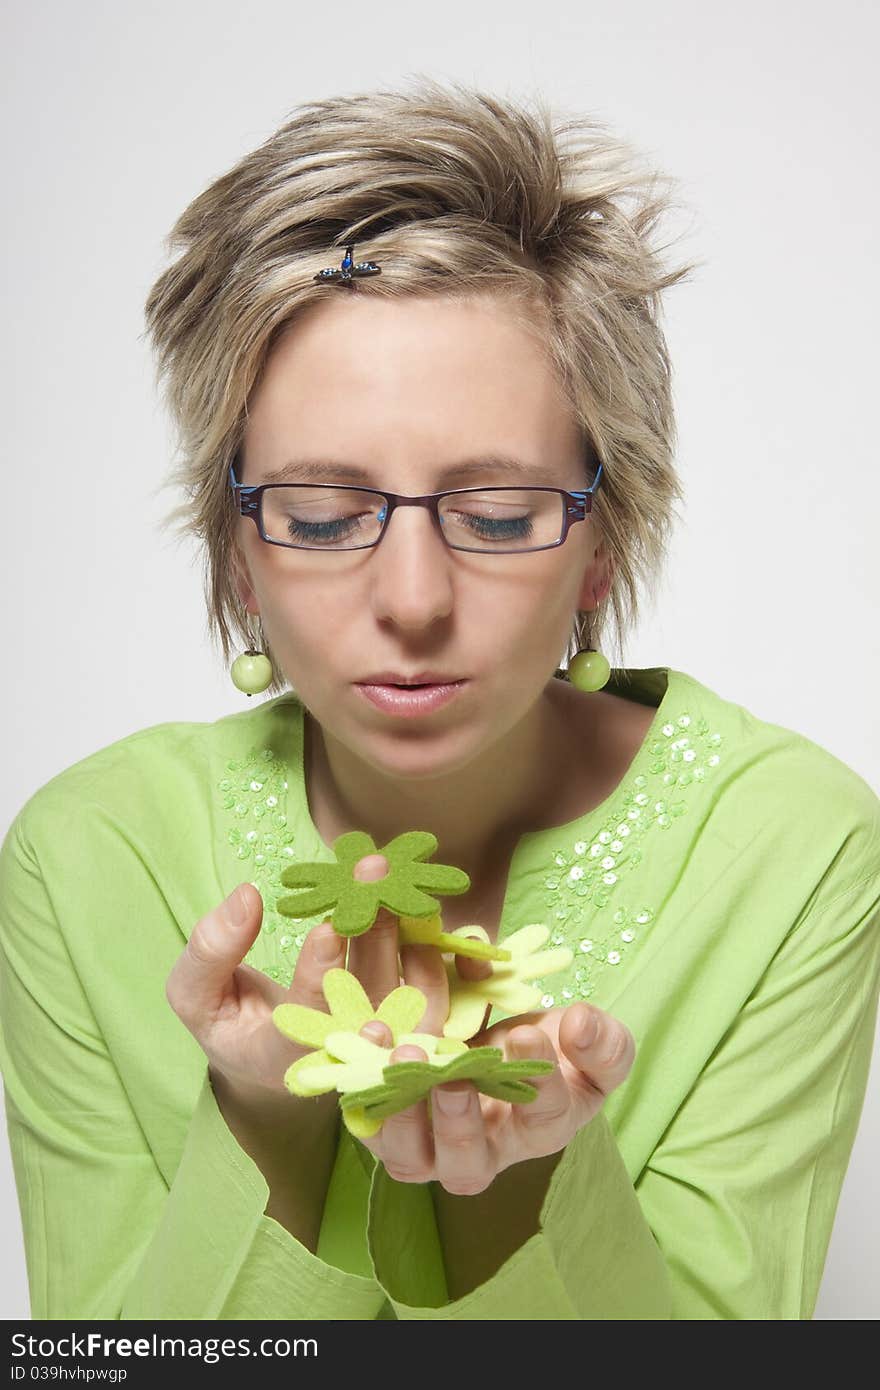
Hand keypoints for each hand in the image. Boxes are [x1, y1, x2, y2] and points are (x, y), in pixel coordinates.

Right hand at [163, 852, 472, 1110]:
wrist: (262, 1042)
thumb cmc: (225, 1015)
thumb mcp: (193, 991)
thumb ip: (210, 952)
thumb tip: (247, 896)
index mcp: (282, 1059)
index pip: (306, 1026)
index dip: (318, 978)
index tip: (327, 926)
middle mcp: (339, 1056)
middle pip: (370, 1005)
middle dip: (374, 939)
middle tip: (373, 876)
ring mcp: (378, 1041)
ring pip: (408, 996)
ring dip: (404, 933)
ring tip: (395, 877)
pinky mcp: (404, 1021)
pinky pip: (429, 988)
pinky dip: (428, 942)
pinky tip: (414, 893)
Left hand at [355, 1001, 635, 1194]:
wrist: (497, 1039)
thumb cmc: (556, 1050)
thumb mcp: (596, 1045)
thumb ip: (603, 1042)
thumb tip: (579, 1025)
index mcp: (540, 1129)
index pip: (543, 1116)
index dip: (537, 1079)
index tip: (526, 1033)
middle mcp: (482, 1151)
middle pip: (466, 1161)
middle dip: (458, 1121)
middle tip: (454, 1075)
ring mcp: (429, 1144)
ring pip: (409, 1155)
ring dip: (402, 1113)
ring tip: (406, 1055)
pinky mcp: (388, 1121)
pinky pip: (370, 1117)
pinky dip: (361, 1084)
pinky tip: (369, 1034)